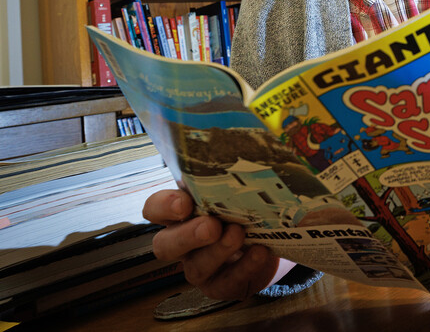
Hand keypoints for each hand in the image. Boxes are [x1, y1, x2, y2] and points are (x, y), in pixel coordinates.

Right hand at [144, 188, 284, 299]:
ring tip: (238, 235)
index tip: (183, 202)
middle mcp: (183, 242)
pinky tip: (259, 252)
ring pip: (196, 267)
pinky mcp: (221, 285)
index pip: (155, 209)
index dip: (163, 207)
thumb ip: (232, 175)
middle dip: (187, 236)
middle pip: (165, 245)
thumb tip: (252, 149)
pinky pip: (226, 283)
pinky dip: (244, 268)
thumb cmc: (245, 207)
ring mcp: (200, 267)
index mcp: (181, 213)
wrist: (269, 239)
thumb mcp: (236, 189)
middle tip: (210, 226)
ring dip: (218, 251)